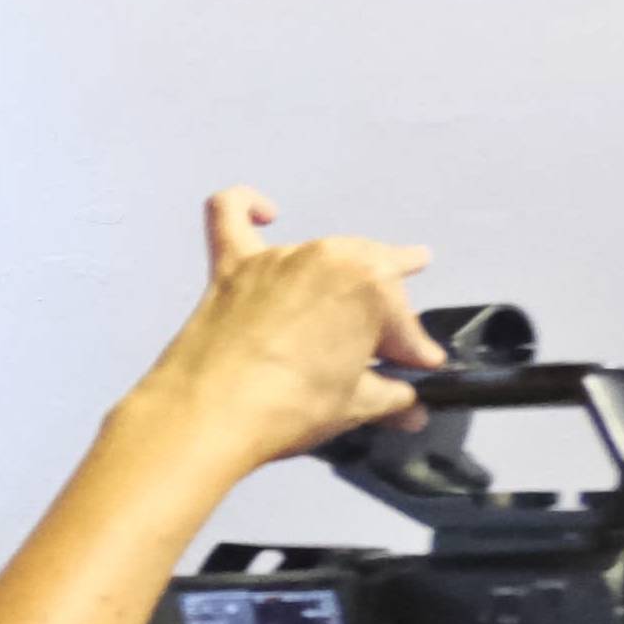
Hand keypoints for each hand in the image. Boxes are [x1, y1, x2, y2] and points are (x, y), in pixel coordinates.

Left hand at [113, 190, 442, 481]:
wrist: (208, 418)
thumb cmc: (288, 409)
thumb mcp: (354, 406)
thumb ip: (390, 398)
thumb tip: (411, 408)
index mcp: (373, 288)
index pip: (403, 324)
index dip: (411, 353)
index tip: (414, 374)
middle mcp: (330, 260)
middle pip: (369, 281)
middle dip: (380, 315)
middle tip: (381, 351)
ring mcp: (280, 260)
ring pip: (323, 257)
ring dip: (338, 280)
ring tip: (344, 307)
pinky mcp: (232, 268)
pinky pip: (229, 215)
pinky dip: (245, 206)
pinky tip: (263, 212)